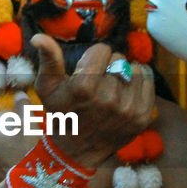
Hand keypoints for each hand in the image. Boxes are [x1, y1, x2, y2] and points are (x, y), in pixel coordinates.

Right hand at [31, 34, 154, 169]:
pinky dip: (138, 84)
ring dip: (125, 75)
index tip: (87, 71)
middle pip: (119, 58)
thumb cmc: (61, 114)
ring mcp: (128, 108)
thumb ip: (48, 60)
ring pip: (135, 69)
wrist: (78, 151)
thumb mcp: (47, 88)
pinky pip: (148, 82)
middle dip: (108, 67)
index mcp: (84, 86)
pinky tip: (125, 95)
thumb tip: (39, 37)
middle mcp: (109, 97)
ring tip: (112, 89)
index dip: (93, 58)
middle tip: (98, 84)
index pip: (102, 49)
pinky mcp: (142, 115)